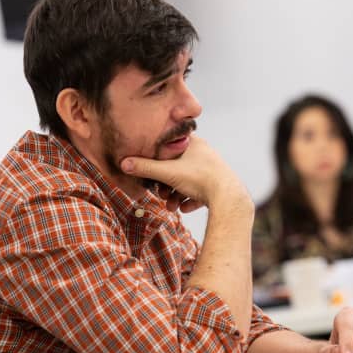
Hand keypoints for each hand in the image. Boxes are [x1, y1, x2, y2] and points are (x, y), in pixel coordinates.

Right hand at [120, 135, 249, 211]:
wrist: (228, 198)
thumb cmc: (199, 179)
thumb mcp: (167, 172)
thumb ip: (145, 168)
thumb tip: (124, 163)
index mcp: (194, 143)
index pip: (171, 147)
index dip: (159, 160)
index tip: (154, 174)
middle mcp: (205, 154)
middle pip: (178, 168)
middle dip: (167, 185)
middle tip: (162, 195)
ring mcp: (213, 170)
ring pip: (188, 182)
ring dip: (177, 196)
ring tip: (172, 207)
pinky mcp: (219, 186)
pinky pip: (199, 192)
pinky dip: (190, 201)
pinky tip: (185, 209)